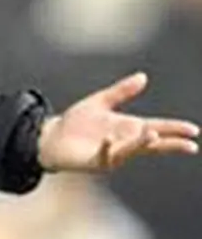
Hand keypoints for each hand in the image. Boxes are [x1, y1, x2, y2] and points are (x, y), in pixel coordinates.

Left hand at [37, 72, 198, 172]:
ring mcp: (110, 154)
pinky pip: (104, 156)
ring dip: (142, 144)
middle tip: (190, 145)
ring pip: (131, 150)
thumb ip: (121, 91)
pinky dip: (108, 148)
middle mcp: (123, 143)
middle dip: (170, 144)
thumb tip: (143, 76)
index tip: (193, 130)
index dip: (174, 129)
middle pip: (152, 144)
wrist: (50, 136)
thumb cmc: (75, 122)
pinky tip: (108, 139)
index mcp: (128, 128)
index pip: (157, 128)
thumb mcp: (100, 102)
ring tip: (153, 135)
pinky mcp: (95, 162)